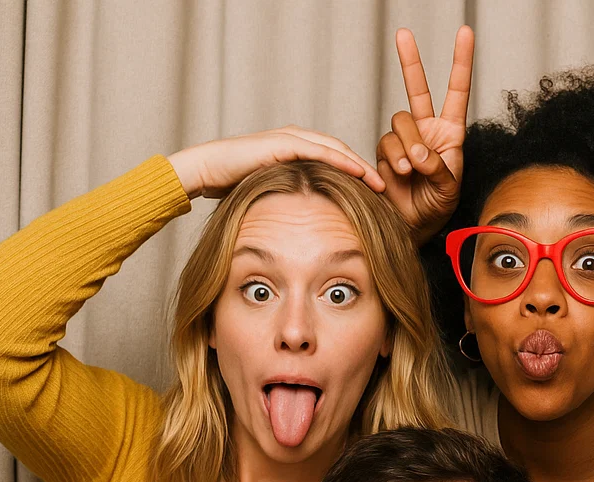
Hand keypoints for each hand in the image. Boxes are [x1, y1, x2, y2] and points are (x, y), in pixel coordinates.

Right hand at [168, 126, 384, 198]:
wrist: (206, 172)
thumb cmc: (234, 188)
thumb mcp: (272, 197)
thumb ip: (292, 204)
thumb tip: (307, 231)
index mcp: (296, 153)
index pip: (335, 162)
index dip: (356, 177)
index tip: (375, 197)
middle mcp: (297, 142)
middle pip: (341, 154)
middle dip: (365, 171)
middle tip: (387, 189)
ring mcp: (290, 139)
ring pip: (336, 149)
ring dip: (359, 165)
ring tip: (379, 183)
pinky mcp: (283, 142)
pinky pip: (320, 150)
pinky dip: (341, 160)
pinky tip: (358, 172)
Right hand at [376, 26, 473, 241]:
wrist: (412, 228)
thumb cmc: (436, 210)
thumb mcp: (449, 189)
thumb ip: (437, 167)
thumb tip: (417, 153)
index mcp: (450, 134)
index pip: (457, 93)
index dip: (460, 63)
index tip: (465, 33)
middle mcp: (426, 131)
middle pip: (417, 89)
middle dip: (410, 61)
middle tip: (403, 34)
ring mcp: (404, 141)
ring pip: (400, 122)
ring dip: (407, 145)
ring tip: (411, 170)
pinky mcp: (385, 152)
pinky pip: (386, 143)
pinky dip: (394, 158)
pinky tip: (400, 174)